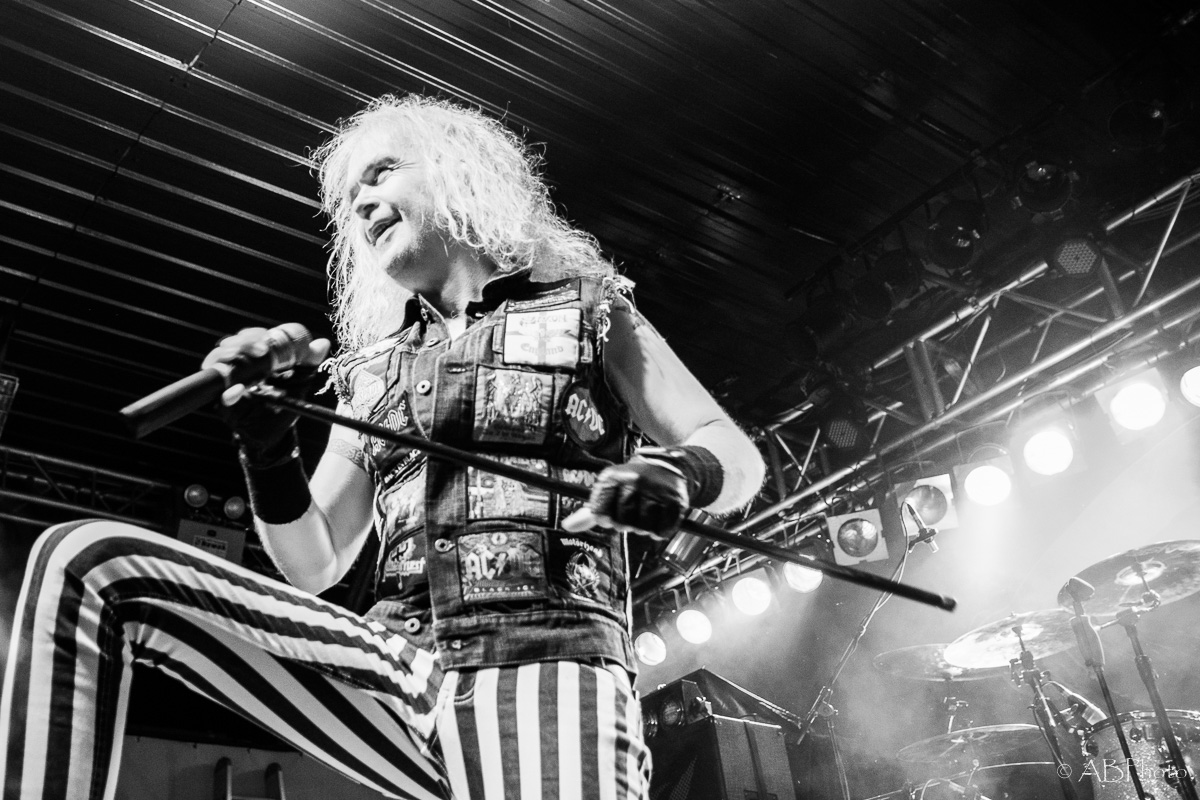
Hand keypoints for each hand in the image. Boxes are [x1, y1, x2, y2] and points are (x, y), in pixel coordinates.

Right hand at [203, 327, 330, 465]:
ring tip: (253, 362)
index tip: (266, 335)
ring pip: (219, 365)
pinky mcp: (226, 407)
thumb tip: (322, 343)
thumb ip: (308, 362)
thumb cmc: (285, 404)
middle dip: (244, 343)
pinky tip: (239, 390)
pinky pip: (222, 398)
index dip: (254, 335)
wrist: (275, 433)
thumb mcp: (300, 381)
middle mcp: (237, 369)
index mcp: (254, 359)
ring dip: (232, 358)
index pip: (247, 338)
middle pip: (230, 346)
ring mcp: (229, 386)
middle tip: (263, 349)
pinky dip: (229, 393)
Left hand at [561, 456, 689, 538]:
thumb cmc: (633, 483)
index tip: (611, 514)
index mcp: (613, 478)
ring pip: (643, 528)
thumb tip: (567, 527)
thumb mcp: (610, 489)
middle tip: (633, 513)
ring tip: (647, 514)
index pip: (599, 513)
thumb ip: (589, 511)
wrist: (670, 466)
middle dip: (627, 524)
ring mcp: (655, 490)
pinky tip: (659, 519)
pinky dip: (660, 531)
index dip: (605, 518)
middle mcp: (634, 481)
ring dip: (644, 528)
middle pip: (622, 523)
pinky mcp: (675, 500)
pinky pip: (663, 530)